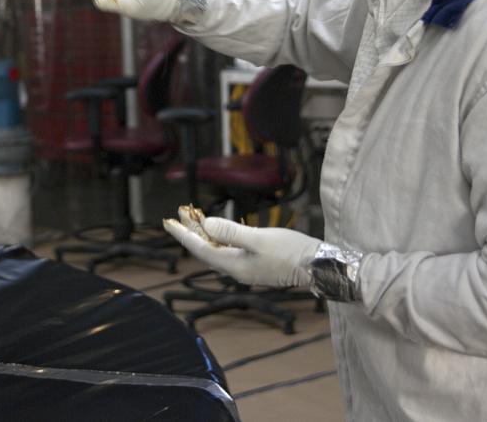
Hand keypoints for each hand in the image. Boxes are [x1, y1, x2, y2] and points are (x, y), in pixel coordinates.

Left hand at [163, 208, 321, 287]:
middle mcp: (236, 270)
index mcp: (233, 266)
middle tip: (178, 215)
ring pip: (216, 251)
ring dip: (204, 235)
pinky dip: (219, 239)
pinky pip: (228, 251)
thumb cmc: (291, 252)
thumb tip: (208, 224)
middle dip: (190, 233)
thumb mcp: (260, 239)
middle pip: (205, 250)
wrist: (318, 267)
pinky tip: (219, 231)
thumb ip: (232, 232)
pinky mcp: (255, 265)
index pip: (200, 249)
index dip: (183, 234)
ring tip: (194, 219)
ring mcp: (245, 269)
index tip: (168, 222)